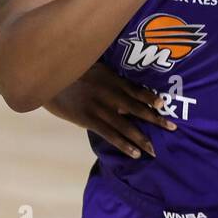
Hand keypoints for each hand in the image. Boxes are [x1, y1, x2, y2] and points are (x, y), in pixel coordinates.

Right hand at [44, 62, 174, 158]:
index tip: (164, 105)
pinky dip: (123, 145)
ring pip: (126, 125)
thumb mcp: (88, 64)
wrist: (45, 76)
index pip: (136, 89)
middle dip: (155, 120)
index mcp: (110, 78)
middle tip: (172, 128)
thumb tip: (115, 84)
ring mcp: (99, 107)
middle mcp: (109, 93)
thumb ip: (103, 75)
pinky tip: (134, 153)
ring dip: (142, 138)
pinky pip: (109, 134)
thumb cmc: (66, 70)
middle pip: (137, 108)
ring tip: (154, 150)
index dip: (151, 97)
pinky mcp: (87, 119)